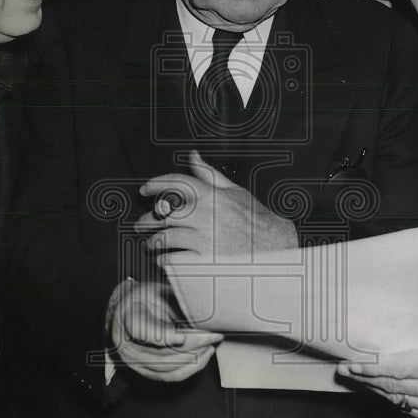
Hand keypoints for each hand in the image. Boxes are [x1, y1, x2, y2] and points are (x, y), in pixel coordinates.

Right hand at [107, 279, 222, 381]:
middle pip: (162, 353)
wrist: (128, 309)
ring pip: (168, 368)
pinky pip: (170, 376)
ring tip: (211, 344)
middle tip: (213, 335)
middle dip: (193, 345)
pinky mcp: (145, 371)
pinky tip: (203, 356)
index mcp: (128, 318)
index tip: (183, 337)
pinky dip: (190, 368)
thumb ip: (175, 302)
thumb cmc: (143, 297)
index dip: (164, 336)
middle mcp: (128, 344)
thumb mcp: (157, 290)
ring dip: (195, 358)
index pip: (142, 330)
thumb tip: (202, 311)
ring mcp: (135, 362)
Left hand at [137, 149, 298, 257]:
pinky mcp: (206, 261)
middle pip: (164, 213)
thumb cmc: (256, 219)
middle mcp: (206, 216)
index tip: (145, 190)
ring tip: (151, 244)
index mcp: (211, 195)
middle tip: (141, 223)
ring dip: (154, 242)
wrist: (276, 247)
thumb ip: (209, 174)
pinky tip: (164, 259)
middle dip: (147, 219)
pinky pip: (175, 261)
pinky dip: (165, 260)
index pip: (175, 183)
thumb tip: (193, 156)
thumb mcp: (234, 190)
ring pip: (166, 238)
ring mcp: (205, 239)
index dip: (155, 184)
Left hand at [337, 329, 417, 417]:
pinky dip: (390, 396)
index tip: (351, 363)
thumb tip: (379, 340)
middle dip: (365, 378)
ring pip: (396, 398)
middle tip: (345, 369)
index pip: (398, 368)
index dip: (372, 367)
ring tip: (356, 377)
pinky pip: (406, 407)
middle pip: (393, 385)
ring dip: (373, 388)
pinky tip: (377, 387)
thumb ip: (413, 340)